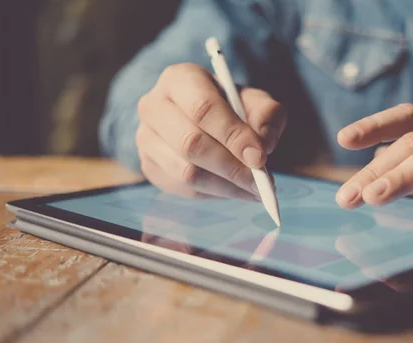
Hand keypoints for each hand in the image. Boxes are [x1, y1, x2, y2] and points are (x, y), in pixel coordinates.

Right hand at [136, 63, 286, 199]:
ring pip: (186, 172)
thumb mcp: (254, 101)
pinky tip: (234, 189)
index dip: (233, 135)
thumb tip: (263, 146)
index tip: (259, 158)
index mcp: (179, 79)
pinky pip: (183, 188)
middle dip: (231, 167)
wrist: (201, 118)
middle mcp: (154, 106)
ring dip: (225, 186)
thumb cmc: (230, 107)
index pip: (203, 108)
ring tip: (253, 189)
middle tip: (260, 182)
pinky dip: (214, 193)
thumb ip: (266, 116)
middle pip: (191, 143)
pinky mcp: (149, 165)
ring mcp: (146, 138)